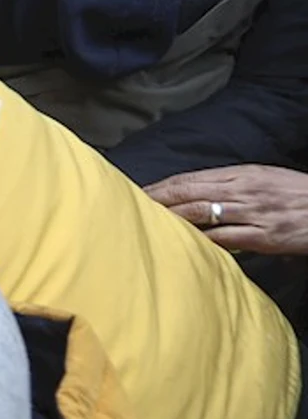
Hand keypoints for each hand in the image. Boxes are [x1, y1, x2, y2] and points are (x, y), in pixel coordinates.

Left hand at [144, 165, 307, 254]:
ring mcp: (253, 213)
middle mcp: (244, 190)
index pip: (190, 178)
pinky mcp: (264, 236)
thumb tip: (194, 193)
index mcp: (242, 173)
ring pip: (201, 214)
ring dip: (170, 220)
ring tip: (144, 227)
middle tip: (128, 209)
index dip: (161, 186)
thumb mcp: (264, 179)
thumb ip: (230, 185)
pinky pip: (224, 239)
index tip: (137, 192)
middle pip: (189, 193)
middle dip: (155, 201)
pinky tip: (181, 245)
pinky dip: (200, 241)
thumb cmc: (297, 195)